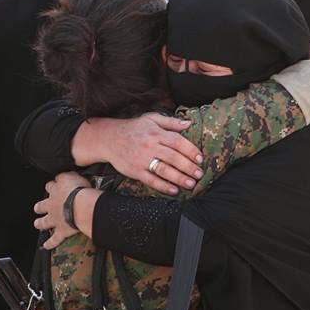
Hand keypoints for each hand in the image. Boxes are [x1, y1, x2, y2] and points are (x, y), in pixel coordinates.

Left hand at [33, 172, 91, 248]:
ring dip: (40, 223)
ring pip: (44, 222)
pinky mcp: (61, 231)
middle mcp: (53, 205)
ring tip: (37, 224)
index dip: (51, 186)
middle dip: (39, 206)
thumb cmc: (80, 191)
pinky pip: (54, 239)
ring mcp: (55, 218)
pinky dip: (50, 243)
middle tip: (37, 207)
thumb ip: (69, 175)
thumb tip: (67, 173)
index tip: (52, 185)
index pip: (51, 186)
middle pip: (42, 205)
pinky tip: (46, 246)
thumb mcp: (74, 176)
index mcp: (57, 190)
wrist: (81, 206)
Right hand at [79, 114, 202, 195]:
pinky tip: (174, 190)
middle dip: (188, 167)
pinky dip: (163, 186)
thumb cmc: (133, 128)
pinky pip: (151, 180)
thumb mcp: (151, 119)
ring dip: (179, 178)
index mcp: (156, 133)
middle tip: (199, 174)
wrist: (109, 138)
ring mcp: (142, 160)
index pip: (178, 142)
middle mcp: (150, 146)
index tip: (200, 159)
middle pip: (173, 157)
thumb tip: (189, 124)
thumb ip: (170, 122)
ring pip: (164, 170)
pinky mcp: (135, 171)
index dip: (190, 151)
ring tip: (191, 184)